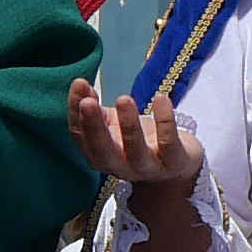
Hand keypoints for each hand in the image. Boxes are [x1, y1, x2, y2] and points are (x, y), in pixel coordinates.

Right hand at [64, 81, 207, 191]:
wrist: (176, 167)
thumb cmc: (138, 142)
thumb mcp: (113, 126)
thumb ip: (96, 109)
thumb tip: (80, 86)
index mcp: (99, 156)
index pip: (81, 137)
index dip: (76, 111)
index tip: (79, 83)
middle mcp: (120, 167)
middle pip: (102, 151)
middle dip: (93, 126)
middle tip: (88, 102)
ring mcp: (148, 167)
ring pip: (136, 150)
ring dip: (128, 125)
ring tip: (123, 99)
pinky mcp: (174, 162)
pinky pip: (169, 143)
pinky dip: (165, 121)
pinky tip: (161, 99)